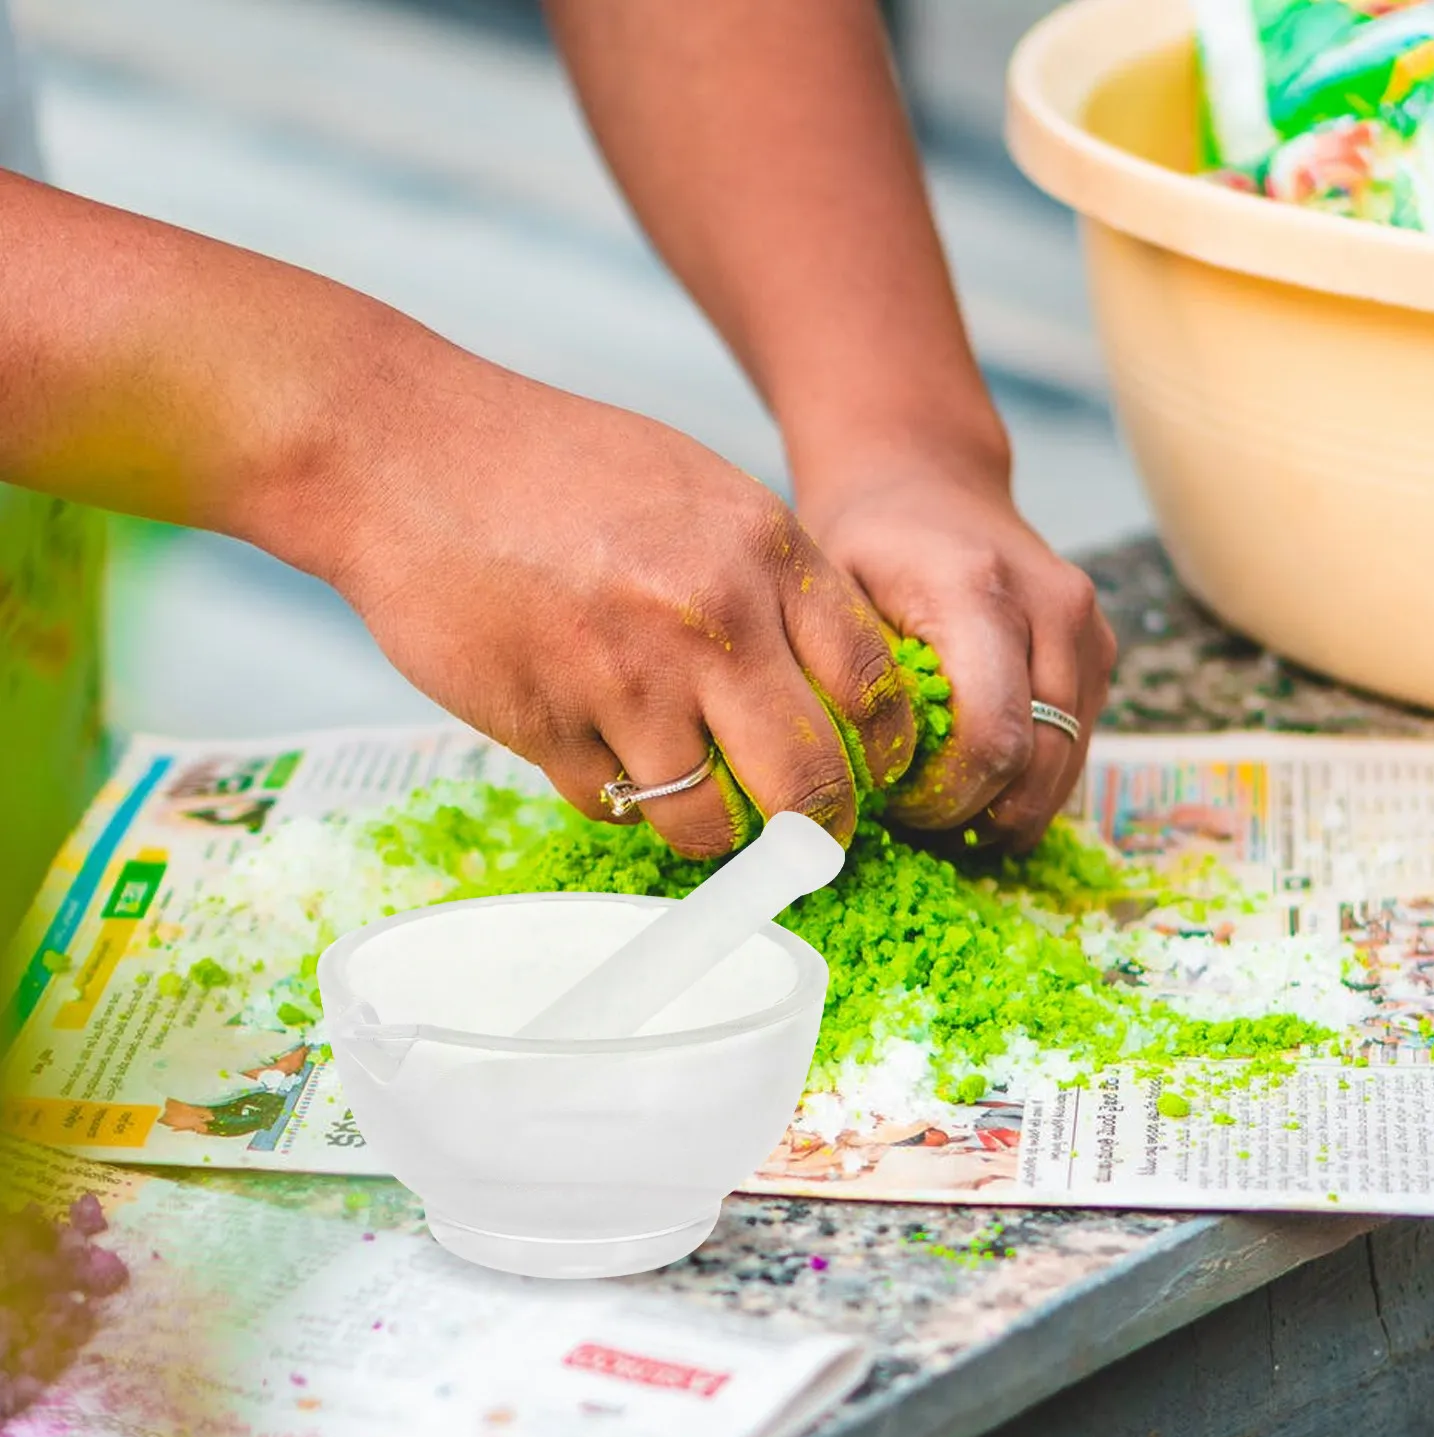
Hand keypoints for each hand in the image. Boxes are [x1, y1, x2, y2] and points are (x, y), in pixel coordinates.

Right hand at [272, 334, 914, 857]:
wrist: (405, 455)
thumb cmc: (553, 466)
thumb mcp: (697, 489)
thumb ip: (769, 580)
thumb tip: (826, 686)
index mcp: (763, 549)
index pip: (872, 687)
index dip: (885, 756)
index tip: (873, 780)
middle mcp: (711, 619)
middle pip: (808, 782)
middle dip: (817, 831)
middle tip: (808, 842)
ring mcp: (628, 679)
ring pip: (709, 819)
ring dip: (708, 828)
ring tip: (692, 798)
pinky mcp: (551, 728)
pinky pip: (614, 803)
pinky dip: (616, 794)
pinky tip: (595, 743)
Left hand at [802, 463, 1115, 853]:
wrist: (927, 481)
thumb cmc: (865, 545)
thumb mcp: (830, 598)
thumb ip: (848, 682)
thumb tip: (852, 787)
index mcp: (981, 591)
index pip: (993, 738)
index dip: (946, 797)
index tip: (895, 804)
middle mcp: (1054, 609)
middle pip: (1037, 764)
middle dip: (976, 813)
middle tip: (915, 818)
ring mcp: (1089, 634)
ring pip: (1066, 768)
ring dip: (1007, 808)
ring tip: (942, 804)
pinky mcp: (1101, 656)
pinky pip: (1074, 750)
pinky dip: (1029, 783)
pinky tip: (974, 779)